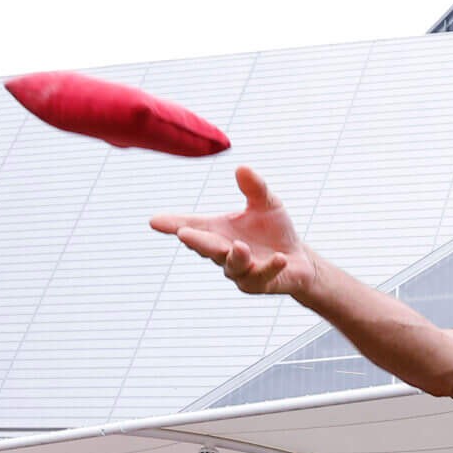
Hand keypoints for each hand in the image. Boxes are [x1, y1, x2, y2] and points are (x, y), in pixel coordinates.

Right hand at [152, 168, 317, 299]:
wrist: (298, 259)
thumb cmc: (275, 230)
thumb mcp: (267, 203)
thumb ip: (254, 187)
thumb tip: (242, 168)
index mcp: (218, 231)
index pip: (192, 226)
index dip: (172, 224)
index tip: (154, 221)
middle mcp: (224, 252)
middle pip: (207, 247)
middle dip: (197, 242)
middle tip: (184, 234)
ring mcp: (241, 271)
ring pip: (233, 266)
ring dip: (236, 257)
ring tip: (240, 247)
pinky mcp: (260, 283)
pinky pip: (263, 276)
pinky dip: (270, 267)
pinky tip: (278, 258)